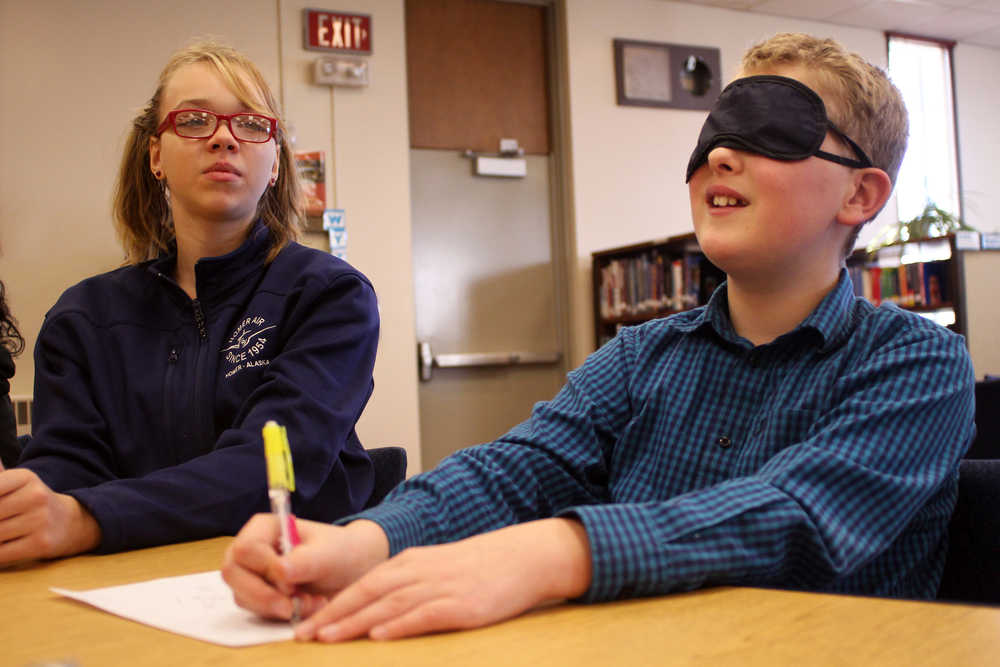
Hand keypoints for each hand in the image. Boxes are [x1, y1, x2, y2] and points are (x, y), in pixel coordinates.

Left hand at [0, 469, 100, 564]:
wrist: (71, 522)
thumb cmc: (32, 503)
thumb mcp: (17, 484)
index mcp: (26, 477)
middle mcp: (36, 496)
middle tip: (1, 521)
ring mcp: (40, 520)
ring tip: (3, 535)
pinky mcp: (41, 543)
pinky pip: (2, 554)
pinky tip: (4, 547)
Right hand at [222, 515, 389, 620]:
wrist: (349, 570)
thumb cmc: (337, 552)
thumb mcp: (328, 553)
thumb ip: (305, 560)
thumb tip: (279, 571)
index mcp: (263, 528)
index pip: (246, 549)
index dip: (265, 568)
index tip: (292, 583)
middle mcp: (250, 549)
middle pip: (234, 574)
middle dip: (266, 596)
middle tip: (296, 604)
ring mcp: (249, 573)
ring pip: (243, 596)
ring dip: (277, 607)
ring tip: (311, 603)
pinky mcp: (255, 595)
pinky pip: (255, 610)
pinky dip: (280, 615)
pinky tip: (306, 608)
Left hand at [294, 518, 592, 641]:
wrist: (522, 556)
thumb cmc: (479, 567)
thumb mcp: (436, 567)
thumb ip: (407, 583)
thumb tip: (375, 608)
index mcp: (411, 562)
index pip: (363, 583)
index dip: (333, 604)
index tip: (307, 624)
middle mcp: (419, 572)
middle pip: (367, 593)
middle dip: (333, 615)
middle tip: (303, 636)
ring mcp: (439, 588)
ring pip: (388, 604)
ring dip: (354, 622)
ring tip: (328, 639)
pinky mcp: (461, 606)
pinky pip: (424, 615)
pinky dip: (400, 625)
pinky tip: (380, 636)